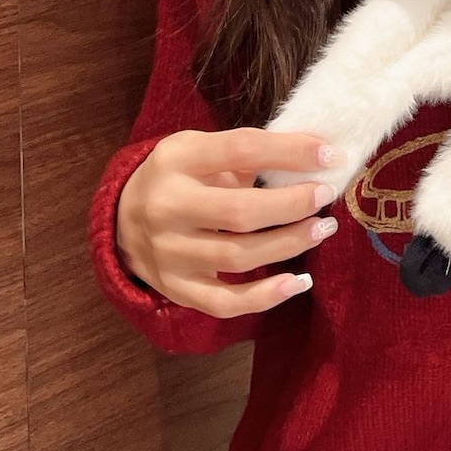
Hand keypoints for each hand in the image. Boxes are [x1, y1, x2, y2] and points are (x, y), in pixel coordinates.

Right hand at [115, 128, 343, 317]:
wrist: (119, 218)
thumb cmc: (178, 176)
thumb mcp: (200, 149)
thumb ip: (247, 152)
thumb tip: (314, 155)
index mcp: (177, 160)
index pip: (241, 150)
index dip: (289, 152)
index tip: (330, 155)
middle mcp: (167, 207)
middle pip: (240, 212)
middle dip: (293, 205)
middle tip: (326, 196)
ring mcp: (167, 254)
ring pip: (237, 257)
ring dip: (289, 244)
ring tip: (322, 229)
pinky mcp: (174, 289)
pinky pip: (224, 302)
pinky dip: (265, 296)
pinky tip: (298, 282)